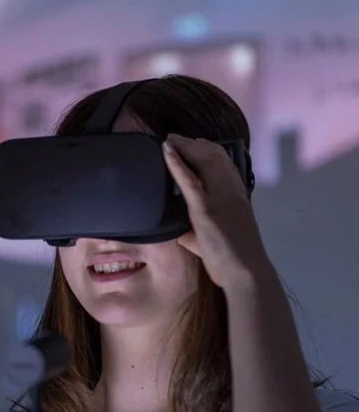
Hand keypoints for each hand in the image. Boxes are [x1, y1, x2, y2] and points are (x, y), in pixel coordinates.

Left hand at [162, 133, 271, 288]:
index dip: (208, 150)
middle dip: (193, 144)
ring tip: (169, 140)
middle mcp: (231, 191)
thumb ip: (198, 235)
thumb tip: (184, 235)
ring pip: (203, 161)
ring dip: (185, 147)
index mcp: (237, 197)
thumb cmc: (231, 262)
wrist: (245, 273)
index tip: (193, 144)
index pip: (224, 164)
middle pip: (214, 156)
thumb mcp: (214, 242)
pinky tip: (167, 152)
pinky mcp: (205, 209)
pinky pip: (189, 180)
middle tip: (175, 138)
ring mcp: (220, 198)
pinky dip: (176, 163)